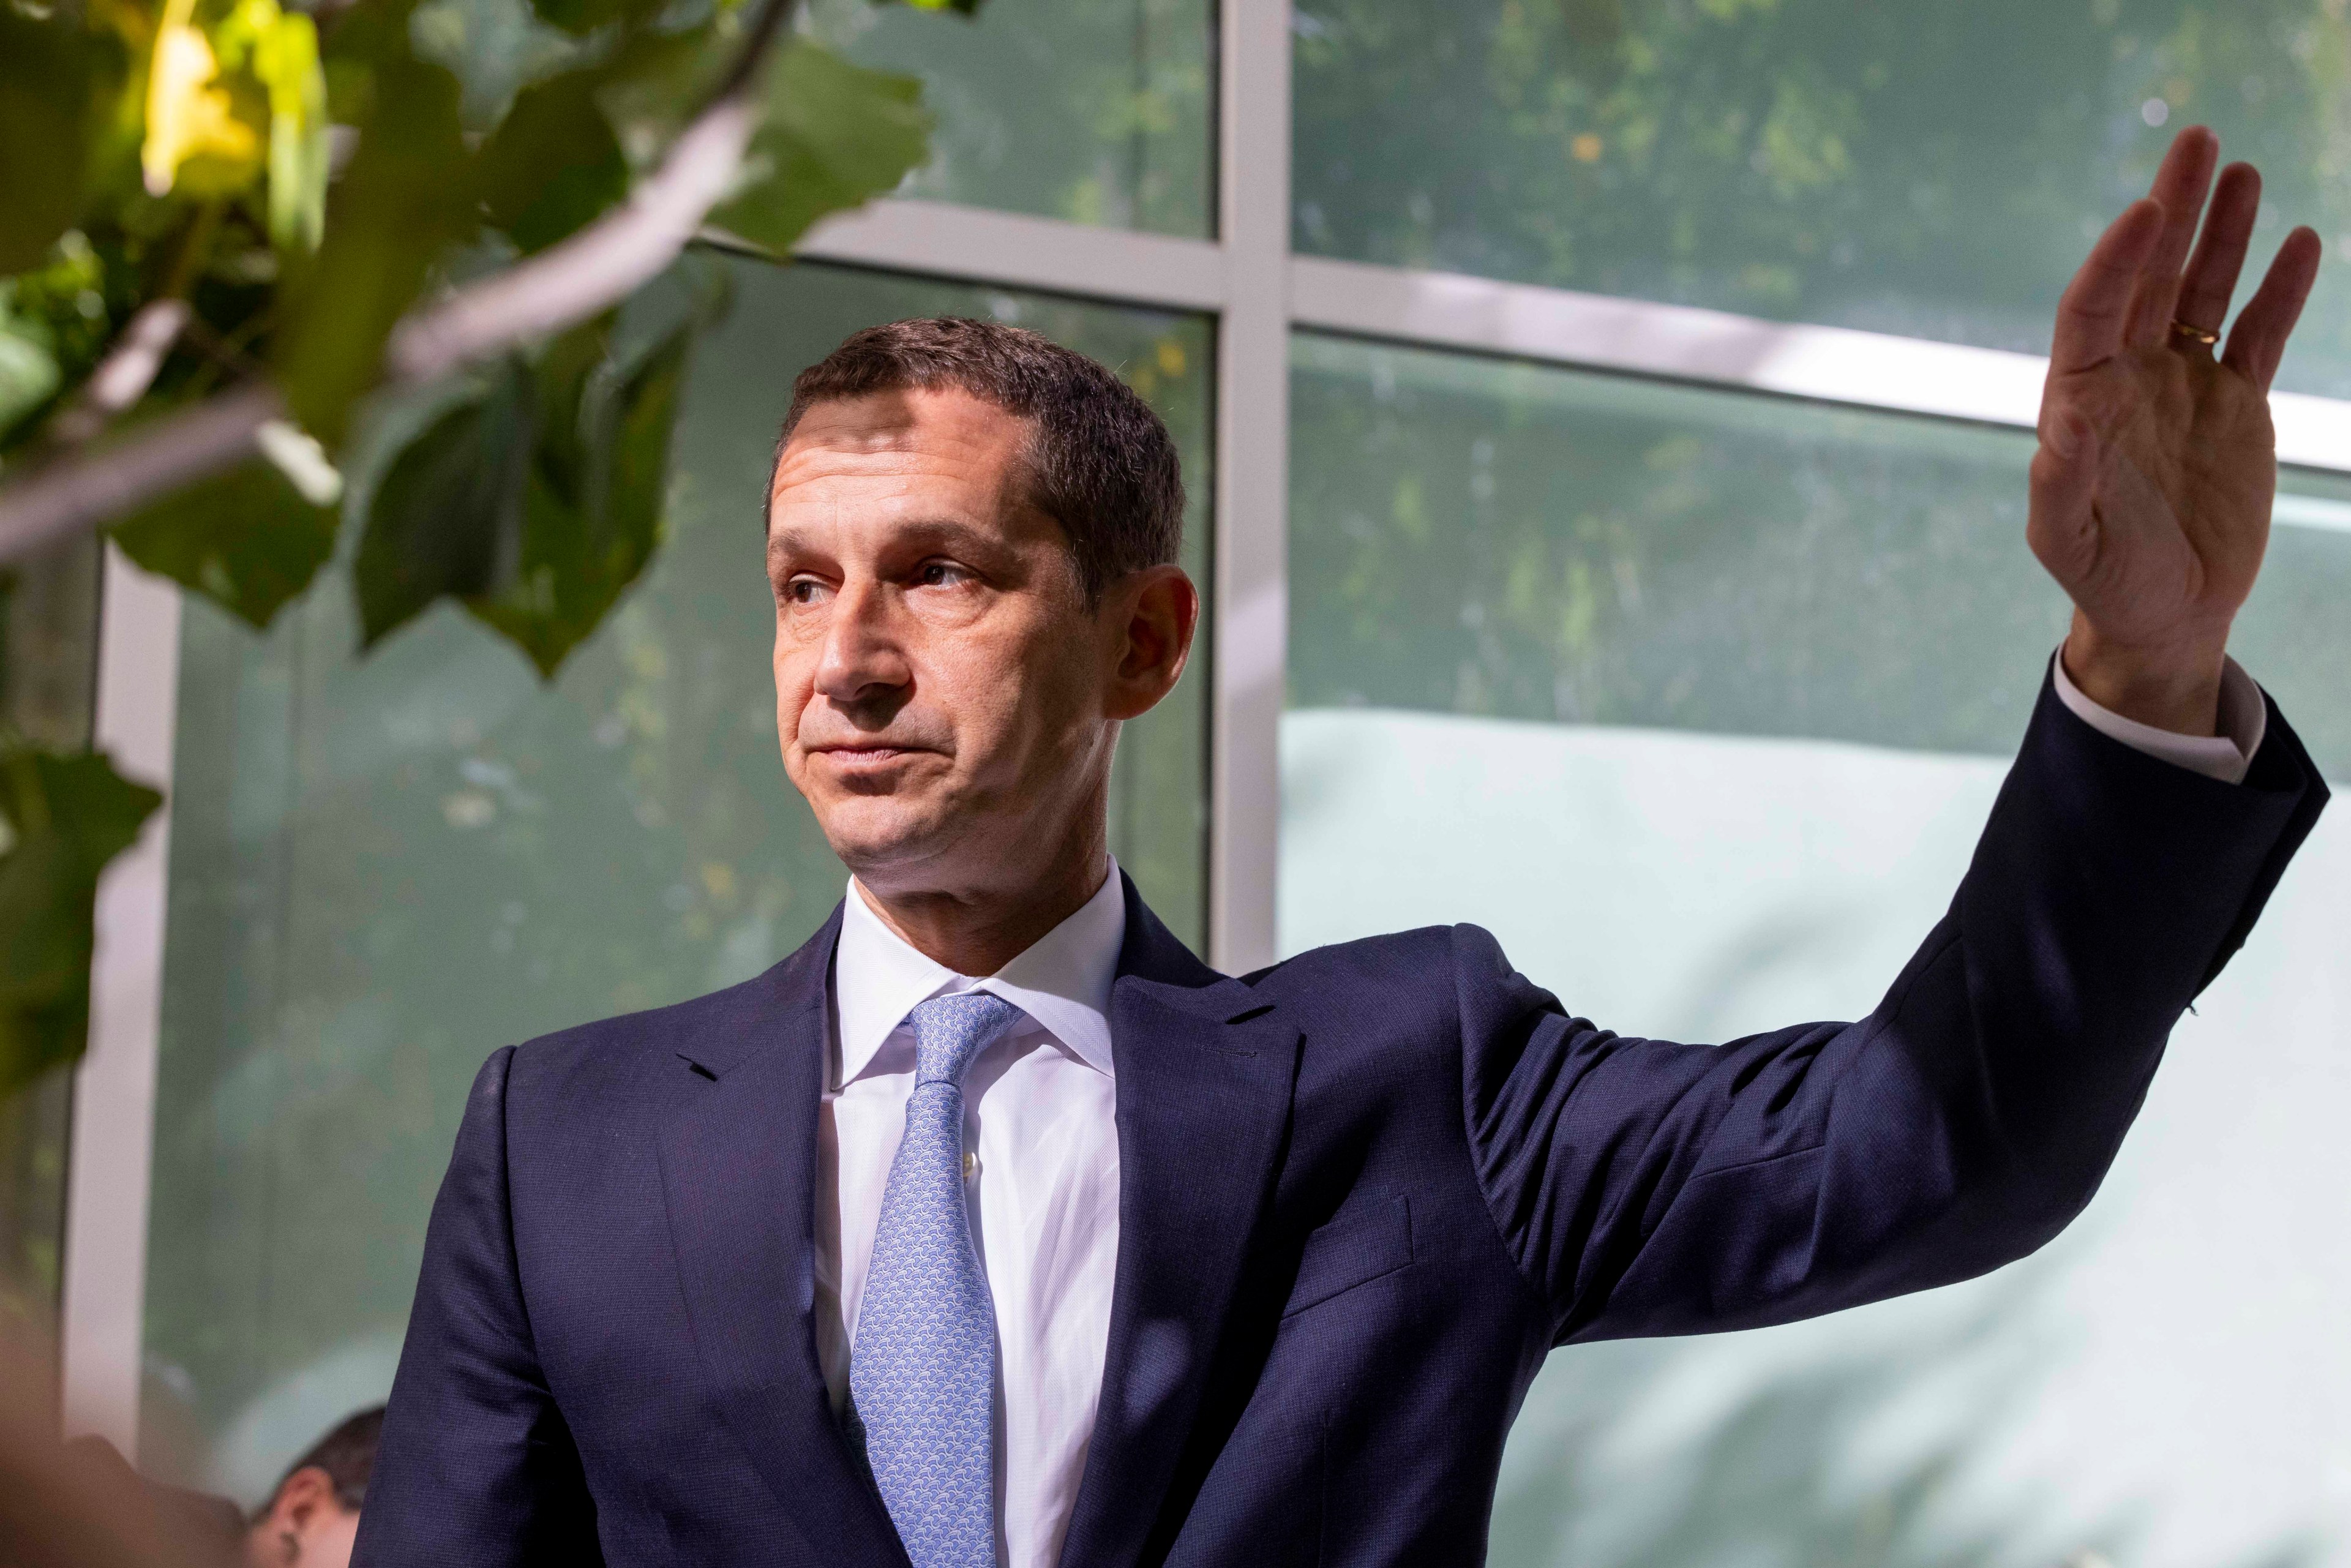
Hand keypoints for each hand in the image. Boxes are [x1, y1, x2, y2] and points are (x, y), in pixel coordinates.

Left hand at [2030, 126, 2322, 735]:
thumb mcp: (2069, 539)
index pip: (2094, 310)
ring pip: (2203, 291)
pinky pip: (2258, 332)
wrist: (2165, 613)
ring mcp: (2183, 384)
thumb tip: (2052, 433)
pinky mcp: (2234, 403)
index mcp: (2081, 400)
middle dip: (2172, 211)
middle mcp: (2129, 378)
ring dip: (2222, 232)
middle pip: (2149, 278)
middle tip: (2195, 141)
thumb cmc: (2104, 579)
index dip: (2117, 259)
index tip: (2146, 210)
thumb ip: (2059, 487)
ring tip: (2241, 170)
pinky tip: (2299, 242)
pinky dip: (2279, 290)